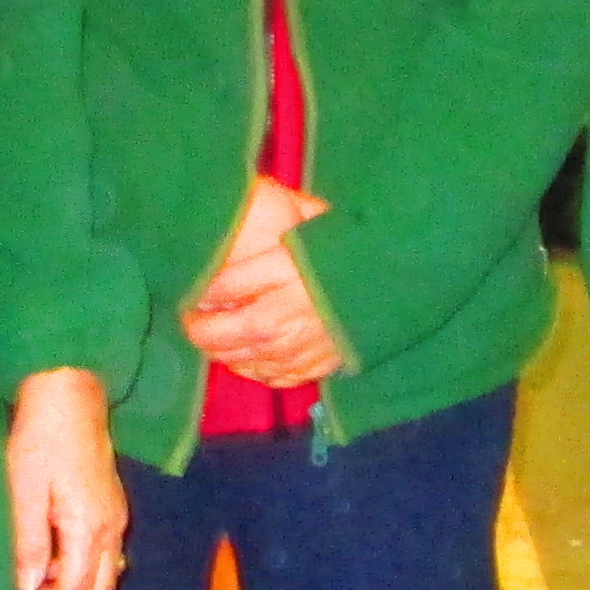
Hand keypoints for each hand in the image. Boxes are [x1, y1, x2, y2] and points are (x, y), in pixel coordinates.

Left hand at [6, 367, 126, 589]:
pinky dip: (82, 574)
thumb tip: (30, 588)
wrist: (70, 396)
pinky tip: (54, 569)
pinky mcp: (111, 506)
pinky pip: (104, 557)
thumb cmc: (40, 440)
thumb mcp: (24, 490)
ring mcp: (115, 518)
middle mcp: (111, 528)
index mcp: (89, 527)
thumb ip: (29, 542)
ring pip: (105, 576)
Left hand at [180, 174, 344, 388]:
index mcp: (286, 273)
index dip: (199, 290)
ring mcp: (304, 347)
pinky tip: (245, 358)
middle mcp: (291, 315)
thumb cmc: (351, 246)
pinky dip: (253, 371)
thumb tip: (234, 213)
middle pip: (228, 333)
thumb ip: (275, 223)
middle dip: (201, 330)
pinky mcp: (319, 366)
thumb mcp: (311, 223)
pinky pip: (273, 376)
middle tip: (190, 320)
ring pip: (246, 359)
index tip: (188, 288)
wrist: (402, 279)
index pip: (224, 286)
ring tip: (210, 338)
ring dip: (221, 352)